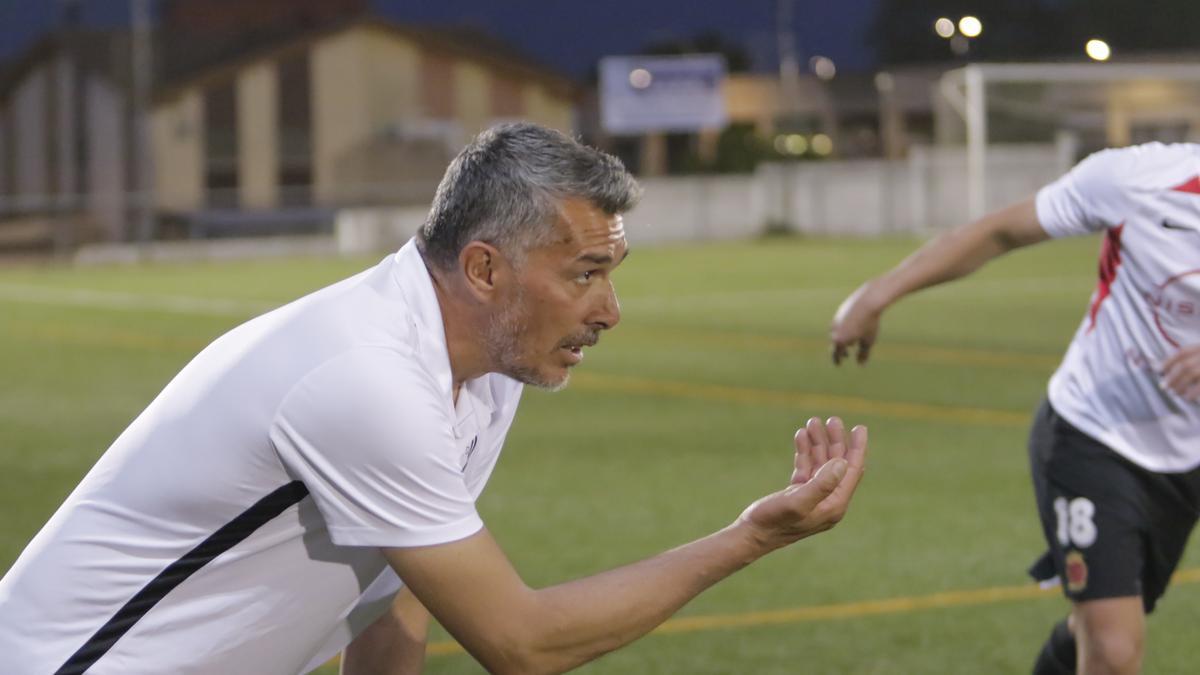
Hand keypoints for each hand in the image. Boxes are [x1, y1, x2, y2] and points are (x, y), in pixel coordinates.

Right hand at [737, 417, 867, 552]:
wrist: (750, 536)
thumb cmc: (773, 521)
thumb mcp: (797, 501)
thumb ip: (821, 484)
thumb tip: (842, 462)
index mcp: (833, 505)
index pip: (851, 471)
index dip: (857, 448)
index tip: (860, 428)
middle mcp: (827, 501)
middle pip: (837, 464)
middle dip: (835, 441)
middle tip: (832, 420)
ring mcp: (813, 497)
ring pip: (821, 463)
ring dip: (818, 443)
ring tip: (812, 422)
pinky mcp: (798, 494)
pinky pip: (807, 468)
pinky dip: (805, 451)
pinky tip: (800, 436)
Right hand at [831, 283, 882, 365]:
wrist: (867, 301)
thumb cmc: (869, 324)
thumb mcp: (868, 341)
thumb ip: (863, 353)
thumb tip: (860, 364)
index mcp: (840, 340)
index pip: (835, 354)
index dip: (837, 360)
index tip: (838, 364)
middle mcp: (834, 330)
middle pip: (835, 343)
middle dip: (841, 350)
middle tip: (846, 355)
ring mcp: (836, 320)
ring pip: (836, 332)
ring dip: (842, 338)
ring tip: (852, 341)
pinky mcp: (840, 311)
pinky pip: (840, 323)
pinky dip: (844, 328)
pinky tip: (853, 327)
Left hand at [1162, 344, 1199, 400]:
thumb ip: (1190, 359)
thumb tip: (1164, 369)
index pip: (1182, 353)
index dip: (1168, 362)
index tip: (1158, 371)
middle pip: (1185, 365)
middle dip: (1172, 377)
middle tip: (1164, 386)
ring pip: (1193, 373)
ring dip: (1181, 385)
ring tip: (1176, 393)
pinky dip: (1194, 392)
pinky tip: (1188, 397)